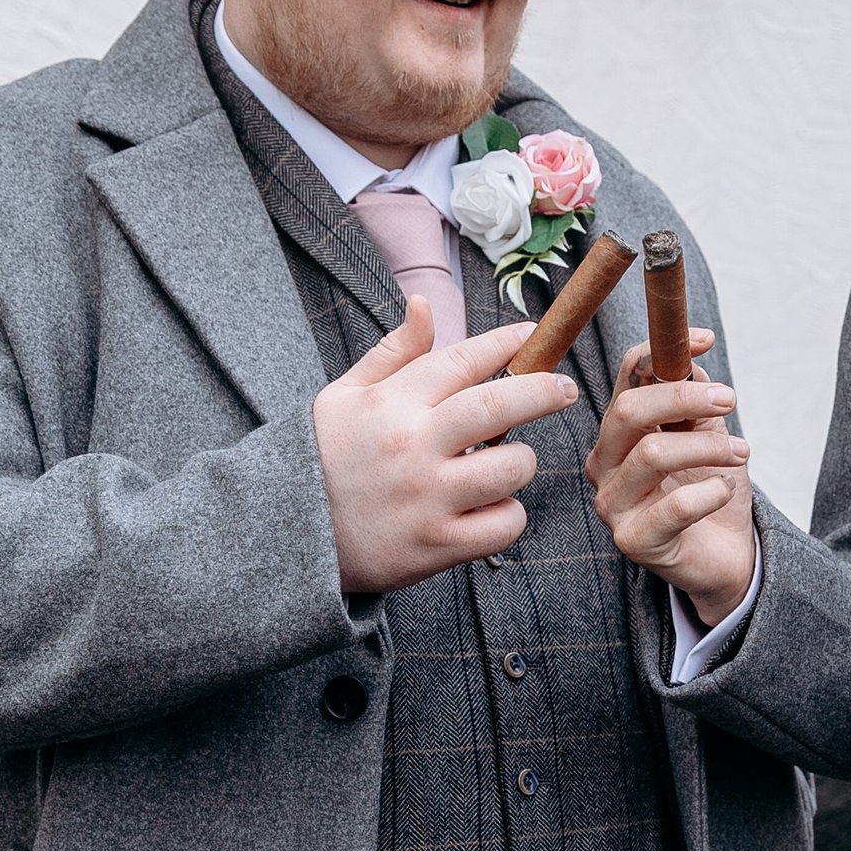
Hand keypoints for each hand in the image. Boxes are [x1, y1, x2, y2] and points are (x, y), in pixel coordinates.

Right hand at [310, 300, 575, 594]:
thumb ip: (392, 353)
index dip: (505, 344)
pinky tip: (488, 508)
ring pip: (513, 467)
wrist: (286, 536)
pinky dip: (507, 515)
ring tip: (500, 463)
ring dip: (519, 462)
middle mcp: (414, 446)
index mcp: (392, 404)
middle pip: (502, 406)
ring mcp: (429, 498)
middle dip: (544, 390)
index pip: (463, 361)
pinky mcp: (438, 545)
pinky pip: (506, 524)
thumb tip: (425, 304)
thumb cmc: (323, 458)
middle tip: (563, 389)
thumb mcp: (344, 396)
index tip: (529, 335)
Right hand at [585, 330, 756, 622]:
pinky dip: (710, 492)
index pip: (626, 379)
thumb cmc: (709, 491)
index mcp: (619, 432)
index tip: (705, 340)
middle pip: (630, 411)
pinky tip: (723, 491)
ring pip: (653, 453)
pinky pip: (675, 506)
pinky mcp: (634, 541)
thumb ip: (693, 397)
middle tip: (730, 398)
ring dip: (708, 446)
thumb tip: (691, 356)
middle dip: (684, 397)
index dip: (659, 351)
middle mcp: (606, 464)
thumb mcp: (706, 434)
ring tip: (741, 452)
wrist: (724, 556)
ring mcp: (614, 505)